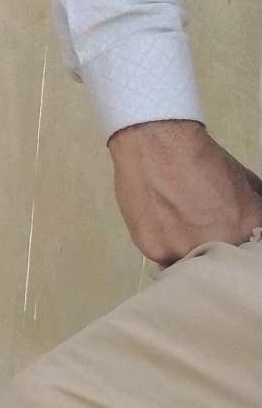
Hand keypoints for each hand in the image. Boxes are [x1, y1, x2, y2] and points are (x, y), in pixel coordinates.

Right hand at [108, 119, 261, 264]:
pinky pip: (164, 256)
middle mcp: (220, 244)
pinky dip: (164, 243)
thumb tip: (256, 211)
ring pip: (190, 264)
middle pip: (220, 259)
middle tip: (201, 228)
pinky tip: (161, 222)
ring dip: (187, 249)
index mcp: (247, 227)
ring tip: (179, 225)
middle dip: (215, 246)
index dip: (238, 238)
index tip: (228, 232)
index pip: (249, 248)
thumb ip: (253, 205)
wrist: (158, 144)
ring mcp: (186, 250)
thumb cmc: (202, 156)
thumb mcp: (243, 179)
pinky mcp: (156, 250)